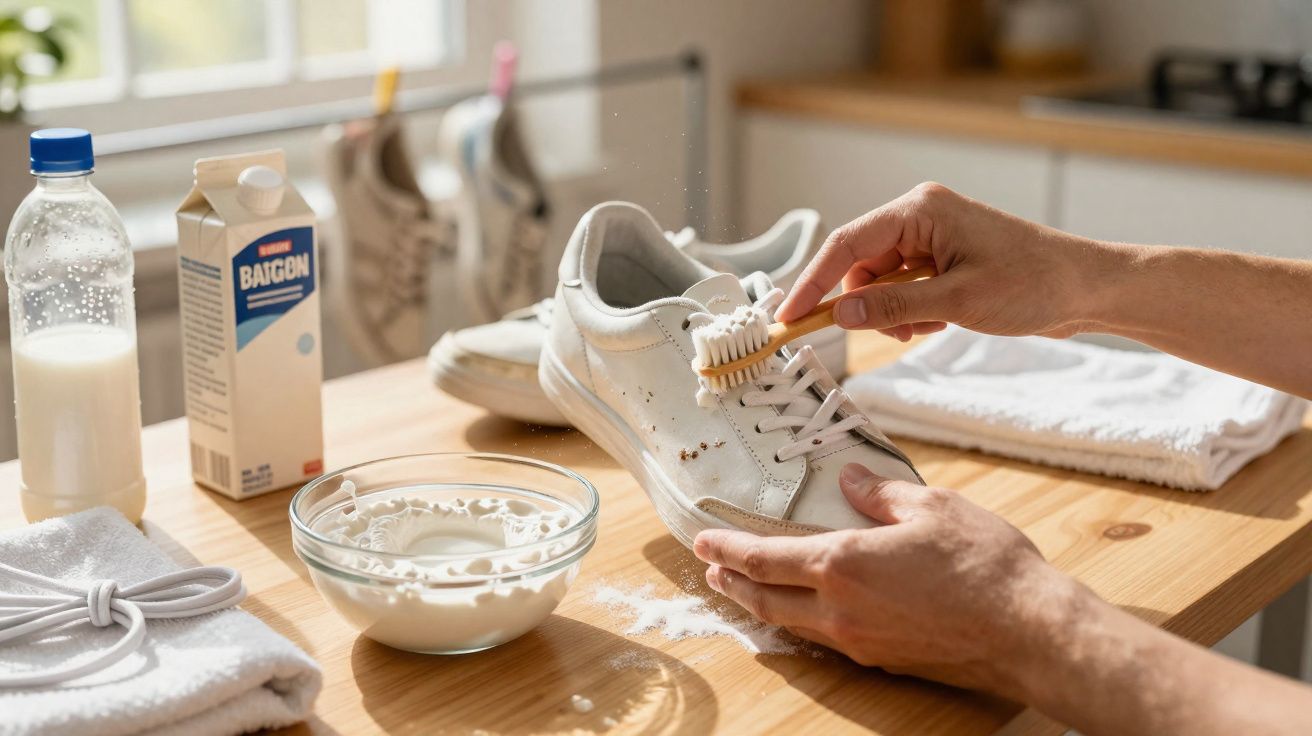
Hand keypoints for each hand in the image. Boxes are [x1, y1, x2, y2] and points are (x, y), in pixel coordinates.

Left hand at [693, 463, 1088, 694]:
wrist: (1030, 632)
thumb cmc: (986, 564)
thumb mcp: (931, 507)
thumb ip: (879, 495)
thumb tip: (848, 480)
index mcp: (842, 564)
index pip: (763, 558)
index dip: (727, 549)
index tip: (702, 540)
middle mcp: (840, 610)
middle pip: (764, 600)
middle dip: (731, 582)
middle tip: (711, 567)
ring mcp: (859, 642)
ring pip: (792, 625)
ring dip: (760, 605)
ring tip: (744, 589)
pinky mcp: (883, 661)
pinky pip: (826, 640)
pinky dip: (801, 621)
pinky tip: (807, 611)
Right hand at [776, 182, 1113, 340]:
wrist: (1087, 287)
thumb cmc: (1034, 283)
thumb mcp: (958, 301)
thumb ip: (894, 308)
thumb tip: (840, 317)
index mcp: (920, 210)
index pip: (847, 244)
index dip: (813, 282)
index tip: (787, 317)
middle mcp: (920, 216)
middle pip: (860, 265)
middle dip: (866, 305)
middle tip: (889, 335)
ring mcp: (931, 237)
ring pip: (880, 281)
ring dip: (891, 313)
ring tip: (926, 328)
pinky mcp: (942, 258)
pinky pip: (903, 288)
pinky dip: (910, 312)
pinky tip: (938, 322)